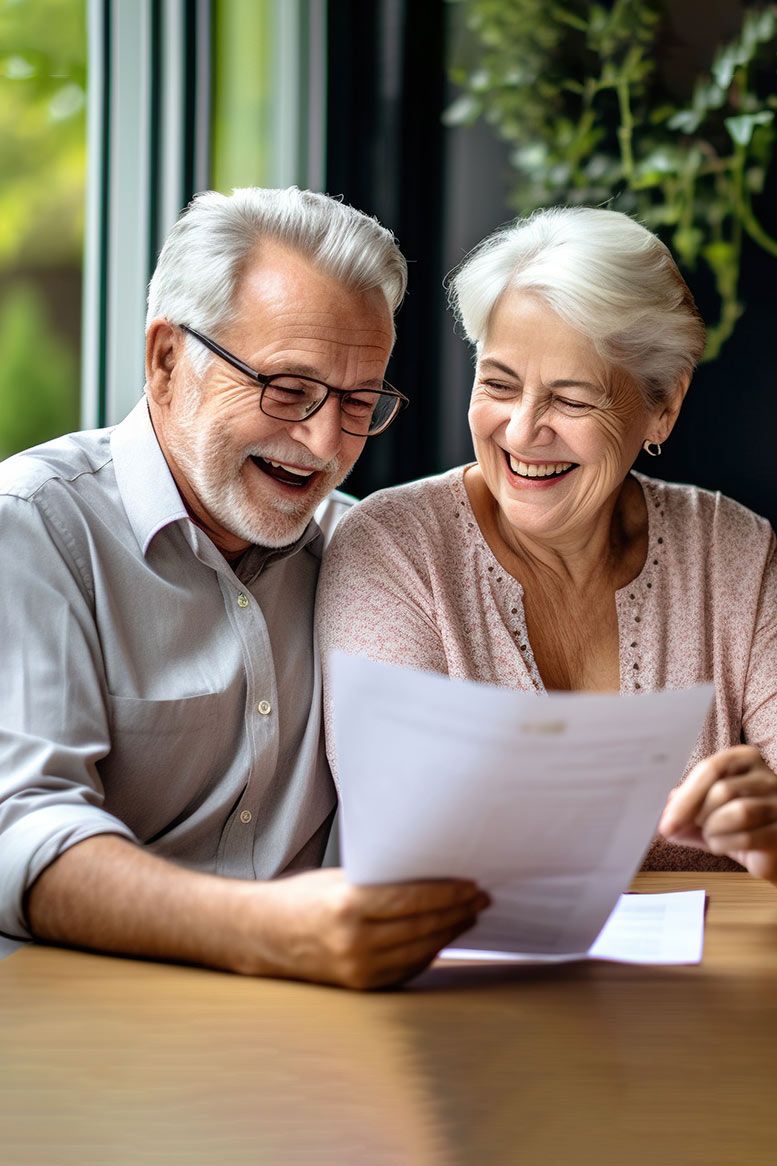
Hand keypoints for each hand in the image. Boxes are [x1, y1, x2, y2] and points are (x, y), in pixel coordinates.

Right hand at [246, 868, 489, 989]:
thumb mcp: (338, 878)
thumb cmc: (301, 898)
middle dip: (457, 912)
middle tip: (480, 899)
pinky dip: (429, 952)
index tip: (472, 885)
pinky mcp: (360, 986)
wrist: (263, 935)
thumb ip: (379, 882)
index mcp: (347, 906)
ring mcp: (357, 969)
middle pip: (422, 926)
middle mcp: (354, 941)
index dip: (448, 893)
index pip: (413, 899)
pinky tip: (442, 937)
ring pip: (420, 950)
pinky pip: (406, 969)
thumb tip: (430, 875)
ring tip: (467, 916)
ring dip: (449, 933)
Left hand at [658, 745, 776, 883]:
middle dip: (698, 815)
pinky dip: (725, 845)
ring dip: (713, 830)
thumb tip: (661, 812)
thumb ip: (682, 808)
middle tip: (694, 827)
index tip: (666, 822)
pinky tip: (723, 846)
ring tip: (711, 835)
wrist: (765, 851)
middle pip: (722, 790)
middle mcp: (767, 776)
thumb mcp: (702, 812)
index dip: (685, 797)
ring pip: (738, 812)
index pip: (711, 768)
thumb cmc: (731, 824)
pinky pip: (748, 837)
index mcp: (744, 759)